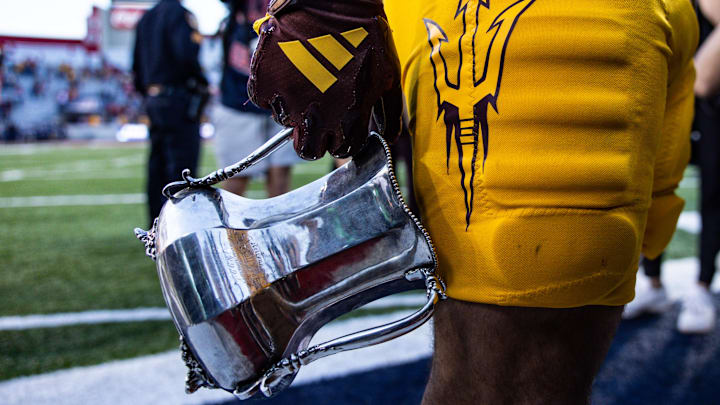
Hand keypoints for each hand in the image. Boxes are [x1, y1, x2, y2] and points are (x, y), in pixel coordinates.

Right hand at [248, 0, 402, 159]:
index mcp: (349, 119)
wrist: (331, 0)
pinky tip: (287, 70)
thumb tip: (388, 139)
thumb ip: (389, 114)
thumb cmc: (365, 35)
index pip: (341, 150)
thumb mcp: (388, 76)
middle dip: (314, 136)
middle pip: (309, 149)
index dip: (341, 138)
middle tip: (317, 112)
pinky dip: (272, 89)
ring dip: (294, 107)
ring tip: (305, 77)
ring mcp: (288, 101)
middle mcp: (317, 117)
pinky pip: (263, 99)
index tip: (340, 125)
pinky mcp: (264, 83)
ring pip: (285, 122)